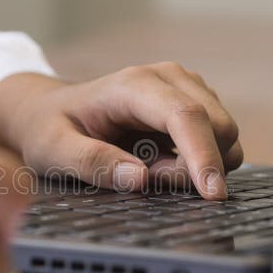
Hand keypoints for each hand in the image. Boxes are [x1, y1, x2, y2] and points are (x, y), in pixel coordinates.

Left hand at [0, 63, 242, 198]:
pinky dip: (198, 161)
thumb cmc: (50, 129)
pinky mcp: (193, 103)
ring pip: (225, 134)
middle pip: (218, 126)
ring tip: (151, 168)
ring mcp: (185, 87)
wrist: (48, 109)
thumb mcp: (54, 151)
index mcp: (134, 85)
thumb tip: (140, 179)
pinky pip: (217, 139)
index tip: (213, 194)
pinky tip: (162, 162)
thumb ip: (93, 163)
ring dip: (197, 165)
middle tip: (152, 181)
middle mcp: (168, 78)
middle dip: (197, 167)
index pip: (186, 117)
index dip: (204, 156)